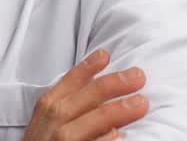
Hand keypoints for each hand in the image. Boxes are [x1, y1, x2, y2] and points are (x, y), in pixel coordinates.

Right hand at [21, 49, 147, 140]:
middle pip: (89, 96)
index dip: (90, 66)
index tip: (106, 55)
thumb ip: (69, 101)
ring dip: (117, 111)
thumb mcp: (46, 117)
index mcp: (49, 104)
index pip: (72, 79)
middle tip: (139, 76)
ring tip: (141, 104)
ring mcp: (62, 139)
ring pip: (92, 121)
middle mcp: (55, 119)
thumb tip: (102, 85)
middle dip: (115, 83)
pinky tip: (118, 136)